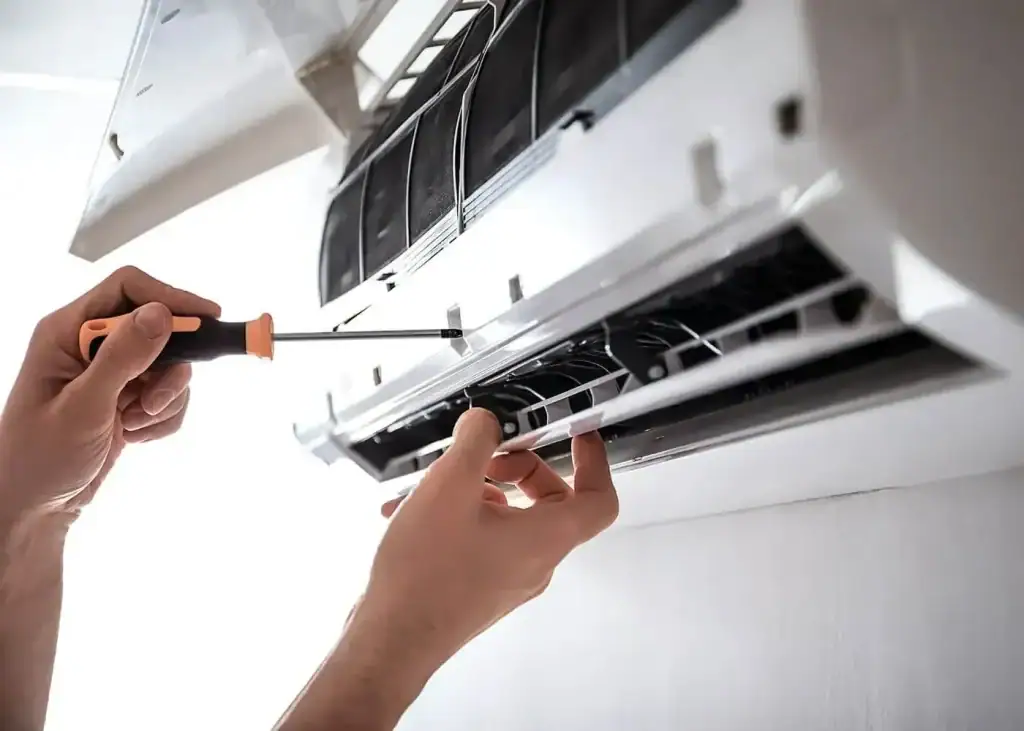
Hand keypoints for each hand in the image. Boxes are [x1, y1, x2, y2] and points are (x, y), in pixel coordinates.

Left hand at [0, 266, 219, 527]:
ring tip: (134, 425)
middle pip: (159, 328)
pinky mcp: (127, 400)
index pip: (128, 289)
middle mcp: (90, 345)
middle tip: (157, 400)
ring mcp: (111, 374)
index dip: (170, 298)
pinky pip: (169, 395)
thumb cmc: (39, 459)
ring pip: (170, 366)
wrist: (33, 510)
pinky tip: (136, 436)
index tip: (208, 318)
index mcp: (66, 332)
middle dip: (168, 368)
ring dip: (166, 399)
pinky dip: (164, 418)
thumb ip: (123, 358)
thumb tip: (163, 314)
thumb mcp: (83, 407)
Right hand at [366, 409, 617, 686]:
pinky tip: (411, 510)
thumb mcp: (450, 485)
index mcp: (546, 538)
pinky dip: (458, 516)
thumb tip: (485, 423)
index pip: (599, 499)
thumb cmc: (426, 573)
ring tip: (432, 485)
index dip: (595, 461)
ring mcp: (508, 578)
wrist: (391, 639)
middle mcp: (535, 562)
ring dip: (478, 490)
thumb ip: (474, 441)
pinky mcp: (481, 587)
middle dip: (518, 468)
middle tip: (485, 458)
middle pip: (551, 501)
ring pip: (510, 518)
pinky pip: (484, 539)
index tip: (577, 435)